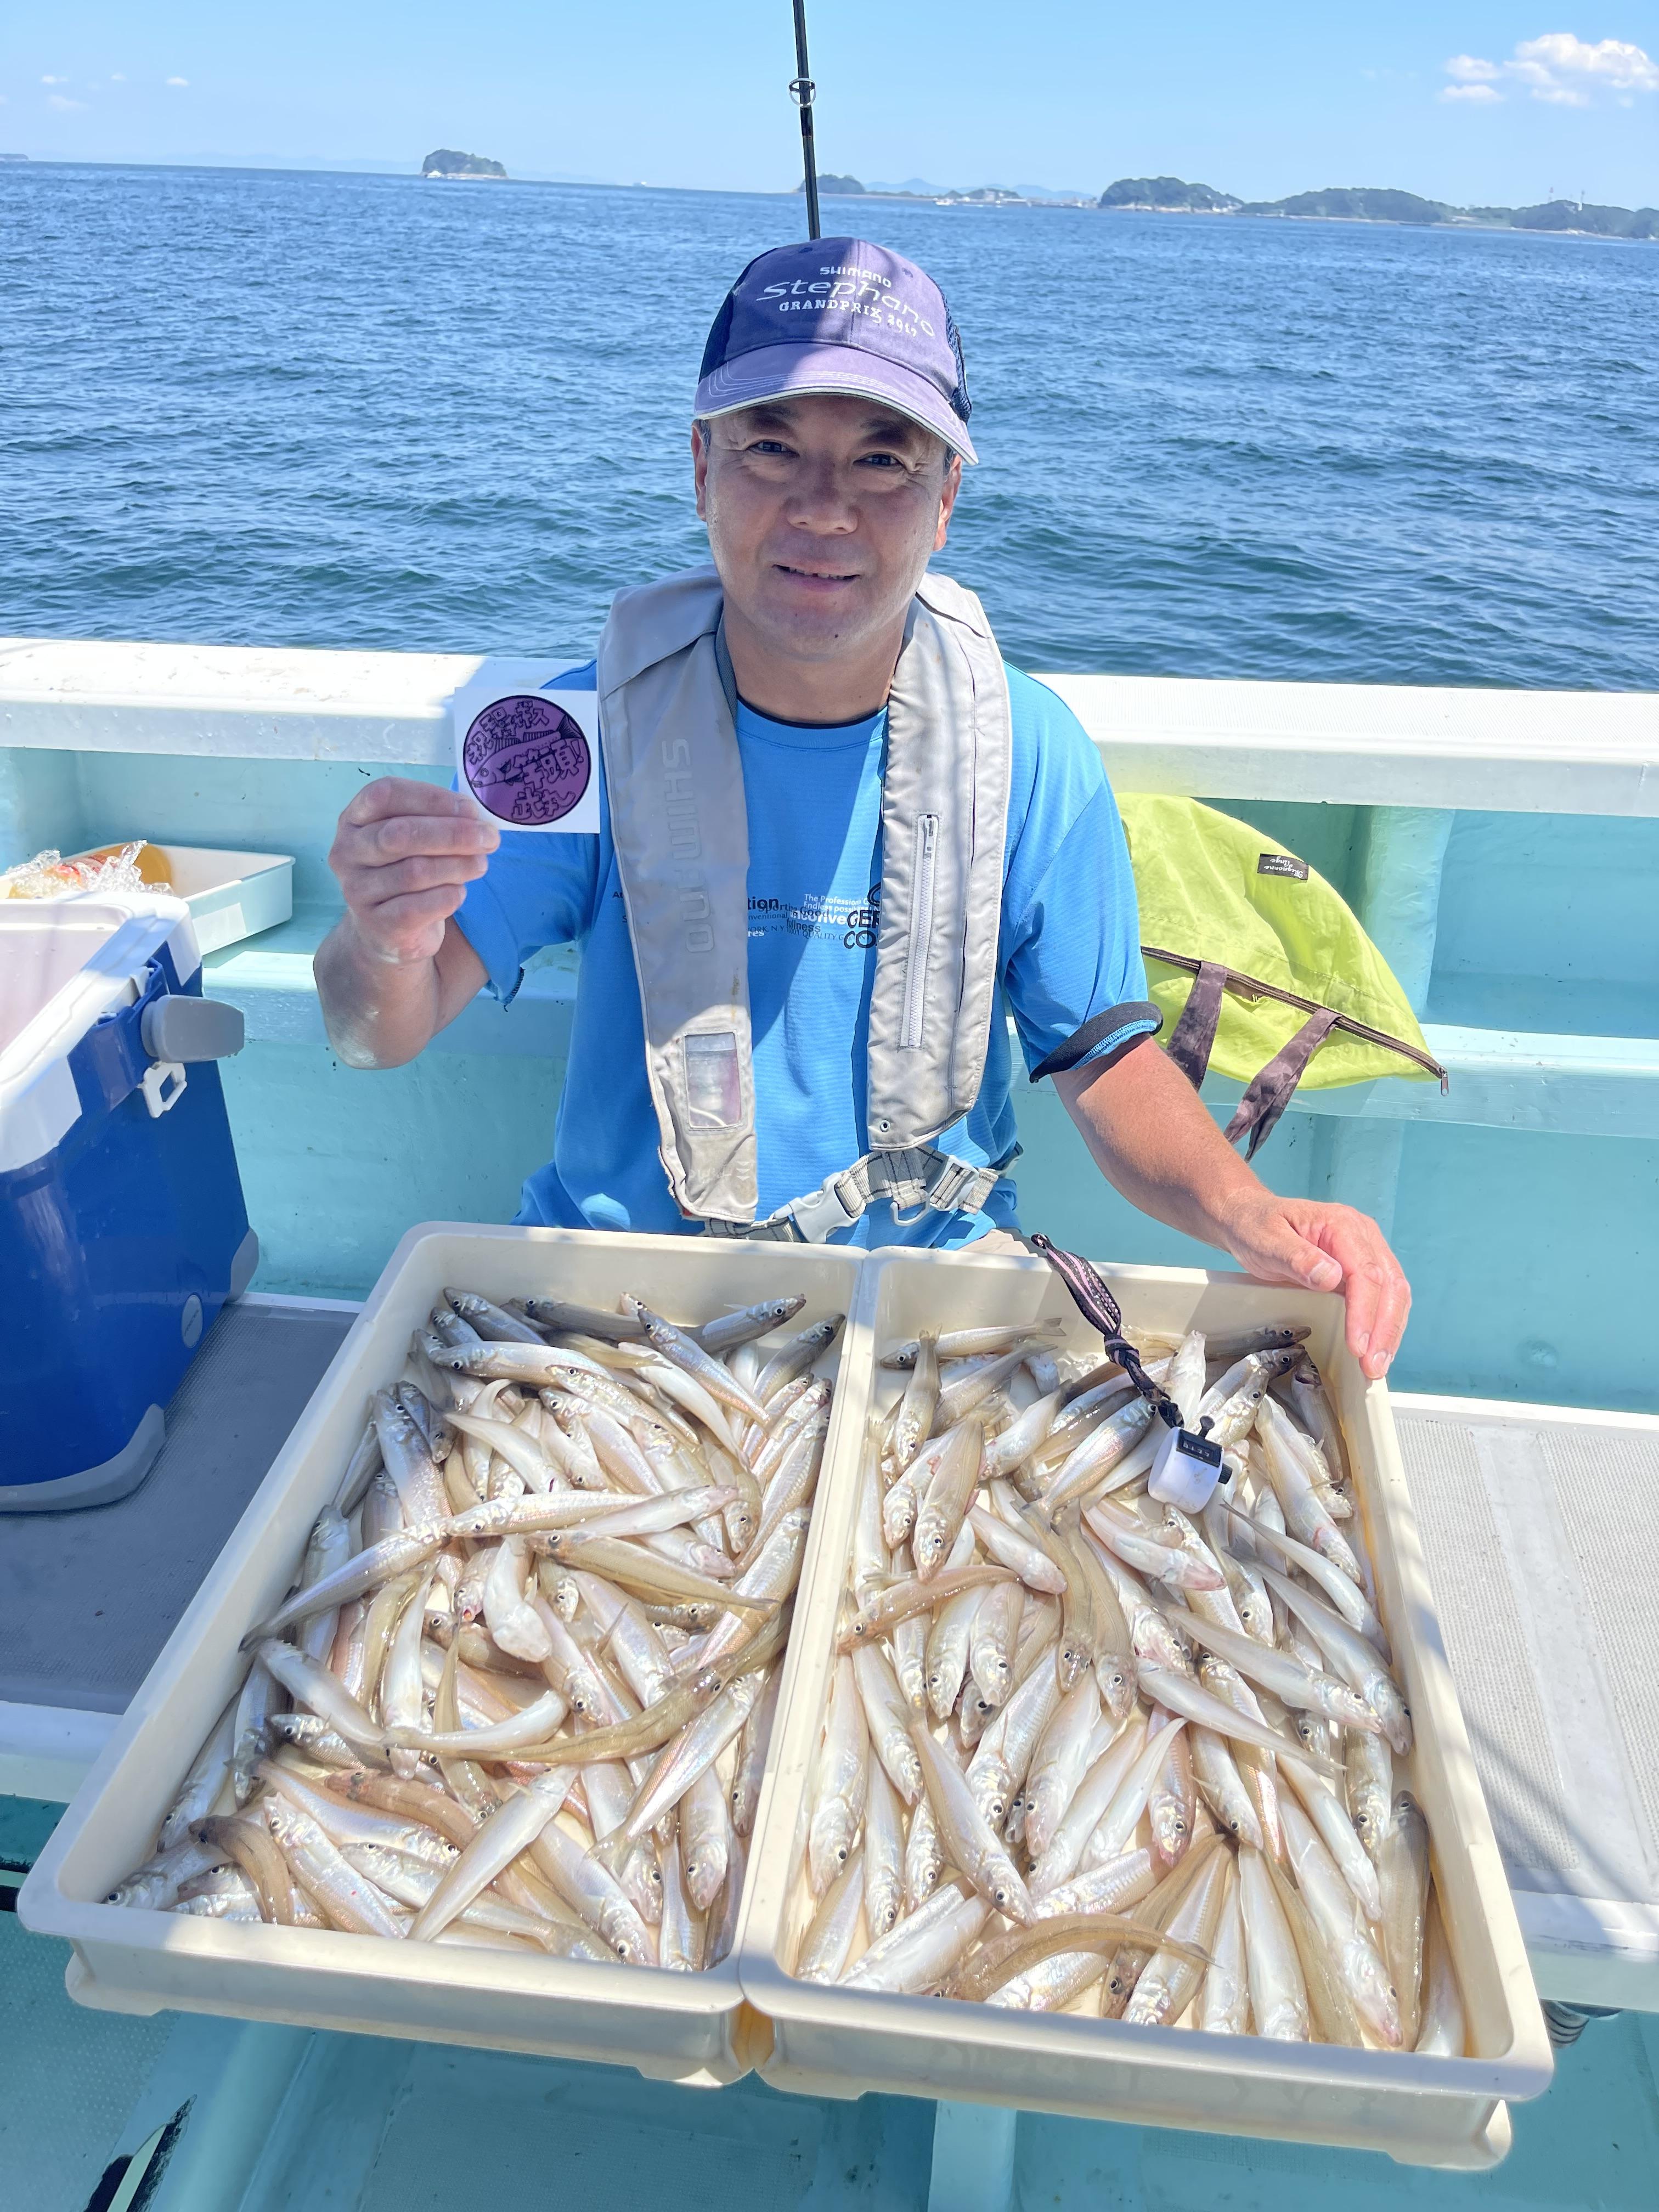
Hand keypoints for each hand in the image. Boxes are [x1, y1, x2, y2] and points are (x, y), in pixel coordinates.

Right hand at [328, 778, 498, 964]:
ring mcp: (357, 890)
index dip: (432, 798)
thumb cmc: (403, 873)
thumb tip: (476, 817)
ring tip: (480, 864)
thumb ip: (436, 821)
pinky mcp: (377, 923)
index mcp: (354, 820)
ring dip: (458, 866)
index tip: (470, 810)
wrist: (385, 931)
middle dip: (453, 833)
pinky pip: (421, 906)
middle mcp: (347, 852)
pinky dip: (449, 896)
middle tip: (489, 838)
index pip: (386, 795)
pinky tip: (459, 892)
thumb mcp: (412, 840)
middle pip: (400, 834)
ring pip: (415, 871)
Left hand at [1214, 1189, 1409, 1380]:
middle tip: (1373, 1366)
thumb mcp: (1266, 1240)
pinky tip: (1376, 1350)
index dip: (1364, 1312)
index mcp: (1342, 1225)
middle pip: (1389, 1285)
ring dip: (1389, 1332)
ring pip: (1394, 1293)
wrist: (1251, 1219)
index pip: (1365, 1272)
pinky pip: (1383, 1297)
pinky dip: (1383, 1325)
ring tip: (1377, 1366)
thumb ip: (1296, 1257)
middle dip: (1384, 1329)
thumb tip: (1331, 1276)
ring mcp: (1366, 1252)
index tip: (1357, 1345)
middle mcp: (1363, 1236)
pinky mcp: (1362, 1269)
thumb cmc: (1257, 1228)